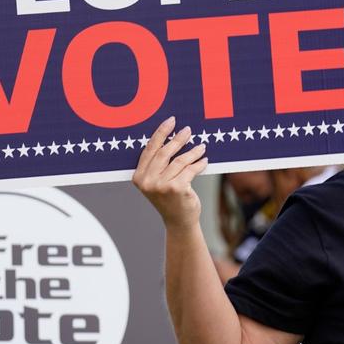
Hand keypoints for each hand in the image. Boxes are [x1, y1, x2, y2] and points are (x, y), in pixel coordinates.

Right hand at [132, 117, 207, 231]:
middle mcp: (147, 181)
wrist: (179, 221)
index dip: (161, 133)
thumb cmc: (169, 198)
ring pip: (179, 161)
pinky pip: (190, 170)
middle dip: (177, 139)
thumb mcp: (158, 182)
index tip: (171, 121)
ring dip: (192, 152)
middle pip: (164, 152)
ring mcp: (161, 186)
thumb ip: (158, 164)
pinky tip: (204, 160)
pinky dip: (198, 164)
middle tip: (188, 130)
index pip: (150, 149)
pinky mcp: (176, 189)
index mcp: (138, 177)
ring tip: (201, 147)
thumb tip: (173, 137)